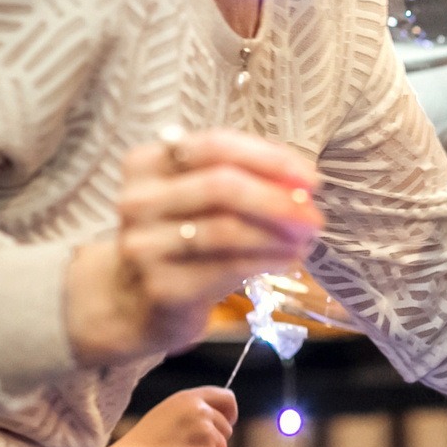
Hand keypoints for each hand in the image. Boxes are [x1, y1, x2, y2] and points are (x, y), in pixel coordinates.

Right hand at [68, 130, 320, 365]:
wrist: (133, 300)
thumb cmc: (180, 238)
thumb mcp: (200, 200)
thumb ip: (244, 180)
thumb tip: (304, 184)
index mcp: (146, 164)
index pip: (215, 146)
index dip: (270, 159)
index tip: (309, 177)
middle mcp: (138, 200)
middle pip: (221, 185)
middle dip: (278, 197)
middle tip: (314, 213)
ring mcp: (145, 244)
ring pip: (227, 228)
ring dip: (279, 233)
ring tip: (305, 239)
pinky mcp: (163, 286)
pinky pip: (229, 266)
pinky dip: (269, 260)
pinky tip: (289, 259)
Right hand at [115, 386, 237, 446]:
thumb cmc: (143, 445)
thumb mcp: (165, 414)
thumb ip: (190, 413)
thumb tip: (213, 425)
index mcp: (188, 399)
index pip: (227, 398)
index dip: (229, 413)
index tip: (226, 423)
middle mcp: (201, 412)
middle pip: (227, 429)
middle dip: (214, 443)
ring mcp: (207, 434)